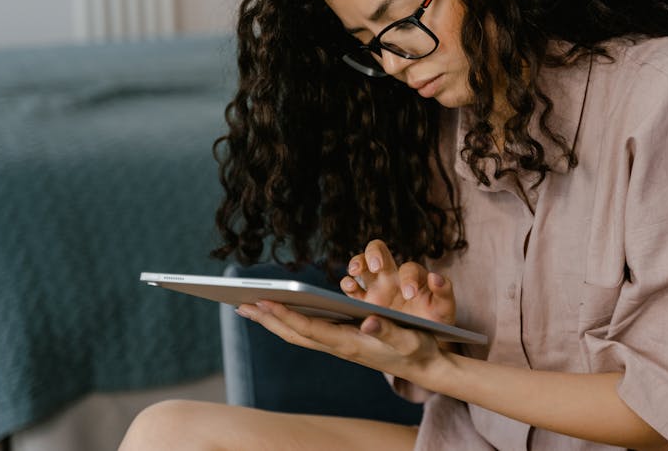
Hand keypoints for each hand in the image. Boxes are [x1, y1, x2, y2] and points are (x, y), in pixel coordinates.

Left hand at [234, 239, 455, 382]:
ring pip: (297, 334)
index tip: (262, 301)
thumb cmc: (419, 348)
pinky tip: (282, 312)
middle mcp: (340, 346)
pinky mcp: (343, 342)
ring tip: (249, 307)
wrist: (427, 366)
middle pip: (294, 334)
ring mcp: (339, 345)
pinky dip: (289, 322)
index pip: (309, 330)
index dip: (285, 316)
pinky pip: (307, 333)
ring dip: (272, 321)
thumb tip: (368, 319)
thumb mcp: (409, 339)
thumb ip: (390, 331)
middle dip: (267, 319)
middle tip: (239, 304)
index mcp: (351, 344)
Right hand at [341, 239, 454, 325]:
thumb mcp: (445, 308)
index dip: (408, 278)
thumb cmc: (435, 319)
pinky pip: (352, 287)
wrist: (424, 339)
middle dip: (374, 254)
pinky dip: (347, 284)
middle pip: (378, 250)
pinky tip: (349, 287)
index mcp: (413, 276)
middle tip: (376, 267)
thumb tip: (435, 277)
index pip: (408, 268)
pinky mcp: (365, 302)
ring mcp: (376, 288)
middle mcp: (392, 276)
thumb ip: (444, 292)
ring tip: (355, 272)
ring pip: (362, 264)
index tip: (409, 294)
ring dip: (357, 262)